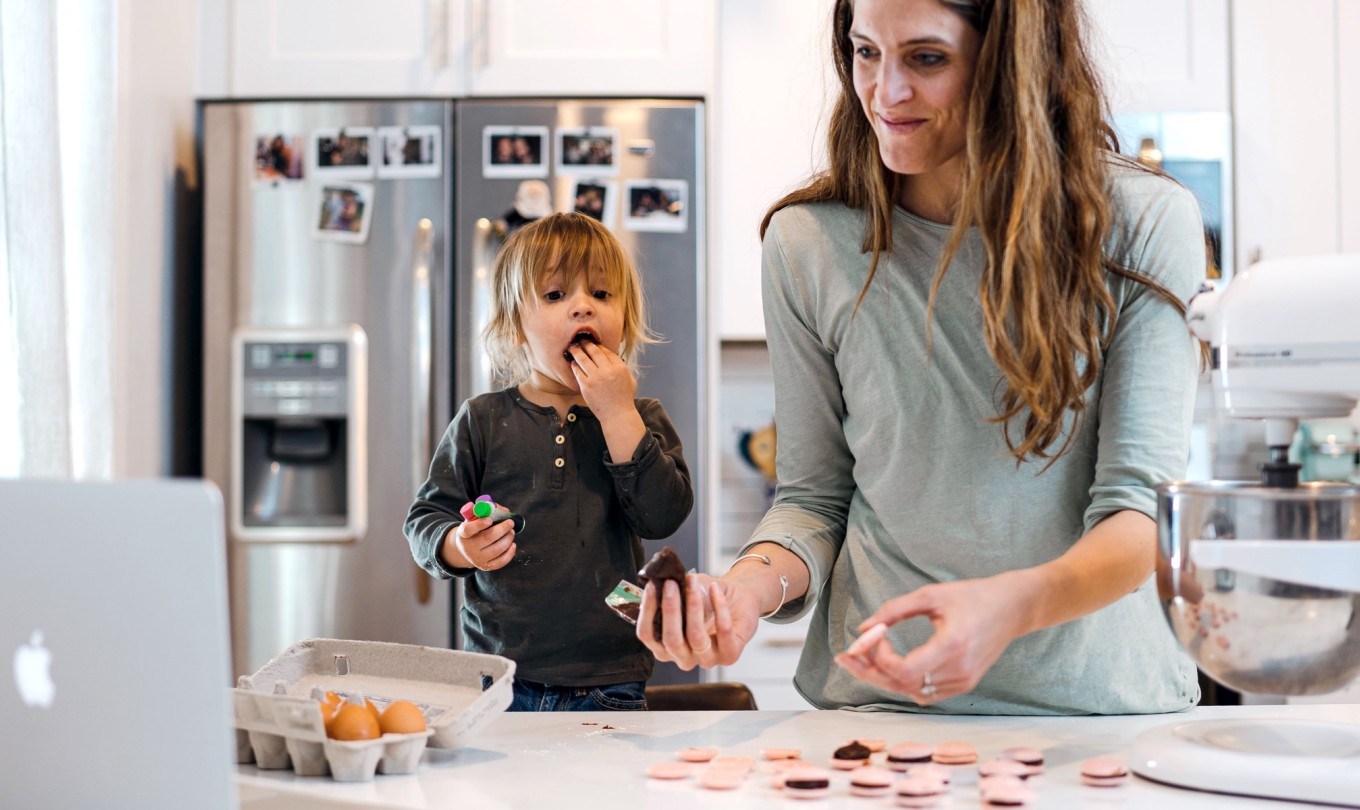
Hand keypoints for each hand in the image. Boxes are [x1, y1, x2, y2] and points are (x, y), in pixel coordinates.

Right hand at [448, 510, 516, 571]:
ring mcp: (477, 558)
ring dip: (508, 539)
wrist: (467, 549)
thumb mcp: (474, 519)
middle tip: (510, 523)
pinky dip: (510, 553)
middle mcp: (468, 547)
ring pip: (496, 549)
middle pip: (487, 538)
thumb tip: (504, 511)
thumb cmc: (474, 530)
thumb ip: (486, 511)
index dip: (479, 524)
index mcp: (463, 533)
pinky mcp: (486, 566)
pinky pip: (500, 562)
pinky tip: (513, 544)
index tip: (490, 519)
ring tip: (512, 532)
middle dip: (502, 529)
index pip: (468, 529)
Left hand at [567, 341, 636, 419]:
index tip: (593, 343)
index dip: (598, 345)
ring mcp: (595, 378)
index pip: (606, 351)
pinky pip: (578, 372)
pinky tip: (573, 363)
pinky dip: (574, 366)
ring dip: (576, 352)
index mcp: (620, 367)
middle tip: (580, 340)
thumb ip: (622, 366)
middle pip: (594, 351)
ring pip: (583, 360)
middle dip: (586, 344)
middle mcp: (607, 371)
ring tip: (572, 347)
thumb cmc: (625, 398)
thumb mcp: (630, 379)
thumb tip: (612, 356)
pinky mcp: (586, 386)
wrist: (617, 415)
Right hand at [637, 573, 760, 669]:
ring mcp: (706, 660)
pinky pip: (723, 631)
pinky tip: (715, 589)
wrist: (738, 600)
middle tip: (671, 584)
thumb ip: (671, 590)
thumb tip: (659, 579)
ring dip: (693, 605)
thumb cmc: (707, 599)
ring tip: (693, 582)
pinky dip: (719, 606)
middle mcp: (683, 657)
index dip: (647, 610)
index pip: (647, 635)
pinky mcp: (729, 656)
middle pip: (670, 639)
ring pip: (695, 637)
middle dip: (669, 609)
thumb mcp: (684, 592)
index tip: (652, 586)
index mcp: (665, 646)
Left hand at [833, 571, 1040, 703]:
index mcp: (952, 646)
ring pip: (911, 692)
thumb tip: (862, 629)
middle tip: (844, 657)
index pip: (905, 670)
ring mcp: (963, 682)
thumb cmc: (972, 595)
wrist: (1013, 608)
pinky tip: (889, 665)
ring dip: (884, 677)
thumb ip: (894, 610)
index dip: (880, 657)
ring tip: (862, 659)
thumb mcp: (931, 594)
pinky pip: (925, 692)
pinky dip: (903, 682)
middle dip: (869, 672)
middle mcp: (959, 670)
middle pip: (902, 685)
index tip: (875, 635)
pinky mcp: (964, 684)